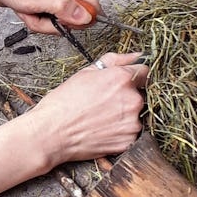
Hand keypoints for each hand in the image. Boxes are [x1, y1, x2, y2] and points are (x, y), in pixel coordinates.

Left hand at [0, 0, 101, 33]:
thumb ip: (63, 8)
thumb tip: (86, 17)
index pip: (93, 9)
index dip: (78, 22)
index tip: (59, 20)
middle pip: (74, 21)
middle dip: (52, 25)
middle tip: (37, 13)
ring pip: (59, 24)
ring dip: (41, 23)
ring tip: (28, 10)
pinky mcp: (48, 4)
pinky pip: (48, 22)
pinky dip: (35, 21)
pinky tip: (26, 11)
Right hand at [31, 53, 148, 165]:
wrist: (51, 133)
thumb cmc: (64, 103)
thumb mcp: (86, 72)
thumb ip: (115, 61)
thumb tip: (135, 55)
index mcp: (123, 79)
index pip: (145, 71)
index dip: (133, 76)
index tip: (123, 83)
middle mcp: (133, 100)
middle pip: (140, 94)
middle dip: (127, 97)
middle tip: (104, 103)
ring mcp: (133, 123)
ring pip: (136, 115)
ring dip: (124, 115)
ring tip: (101, 118)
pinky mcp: (129, 141)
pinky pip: (131, 133)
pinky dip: (121, 132)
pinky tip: (103, 130)